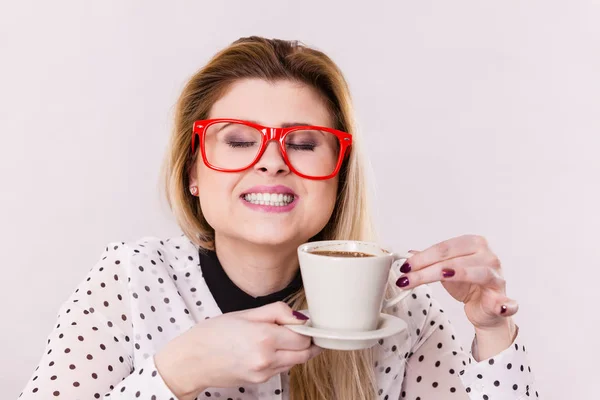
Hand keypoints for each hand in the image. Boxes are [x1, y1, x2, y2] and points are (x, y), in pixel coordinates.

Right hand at [155, 302, 321, 399]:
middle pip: (305, 353)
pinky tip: (267, 348)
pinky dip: (282, 358)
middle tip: (297, 329)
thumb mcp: (245, 313)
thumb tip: (301, 316)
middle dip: (306, 341)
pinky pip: (281, 368)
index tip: (303, 321)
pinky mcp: (260, 381)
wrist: (191, 361)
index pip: (304, 336)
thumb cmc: (214, 333)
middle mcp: (268, 358)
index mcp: (265, 337)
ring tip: (278, 336)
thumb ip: (277, 312)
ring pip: (295, 362)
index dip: (307, 328)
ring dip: (295, 350)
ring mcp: (264, 373)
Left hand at [396, 234, 517, 329]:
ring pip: (476, 273)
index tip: (405, 266)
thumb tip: (409, 254)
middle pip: (454, 259)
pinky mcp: (503, 299)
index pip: (444, 248)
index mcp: (473, 244)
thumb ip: (430, 262)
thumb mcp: (445, 271)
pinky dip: (506, 304)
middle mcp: (488, 256)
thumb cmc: (467, 286)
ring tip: (443, 275)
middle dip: (427, 269)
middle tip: (407, 278)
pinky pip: (506, 302)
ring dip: (458, 274)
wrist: (484, 308)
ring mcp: (497, 277)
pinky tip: (501, 306)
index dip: (422, 257)